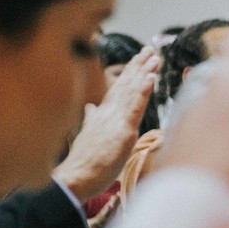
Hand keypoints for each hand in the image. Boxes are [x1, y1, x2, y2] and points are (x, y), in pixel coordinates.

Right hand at [53, 46, 158, 199]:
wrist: (74, 178)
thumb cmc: (84, 163)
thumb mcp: (89, 136)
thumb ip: (92, 119)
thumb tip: (91, 108)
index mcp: (103, 114)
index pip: (118, 89)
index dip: (130, 73)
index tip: (140, 59)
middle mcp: (109, 112)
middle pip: (126, 85)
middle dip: (139, 66)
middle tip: (151, 49)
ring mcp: (115, 120)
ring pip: (132, 91)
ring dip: (144, 72)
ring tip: (154, 56)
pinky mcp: (122, 130)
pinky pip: (135, 107)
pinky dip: (143, 91)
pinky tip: (151, 77)